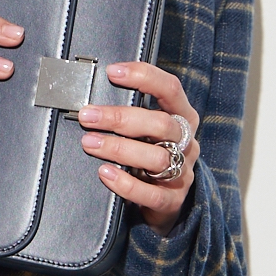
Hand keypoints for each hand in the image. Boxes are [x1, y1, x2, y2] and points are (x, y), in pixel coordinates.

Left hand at [79, 63, 199, 233]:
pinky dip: (126, 183)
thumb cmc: (149, 157)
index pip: (171, 89)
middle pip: (162, 124)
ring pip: (157, 157)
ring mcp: (182, 173)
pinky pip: (151, 193)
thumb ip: (132, 115)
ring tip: (90, 143)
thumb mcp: (147, 132)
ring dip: (120, 148)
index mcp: (183, 118)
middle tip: (89, 116)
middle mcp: (186, 143)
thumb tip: (93, 99)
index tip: (113, 72)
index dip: (144, 77)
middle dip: (122, 117)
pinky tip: (105, 174)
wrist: (163, 204)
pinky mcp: (171, 201)